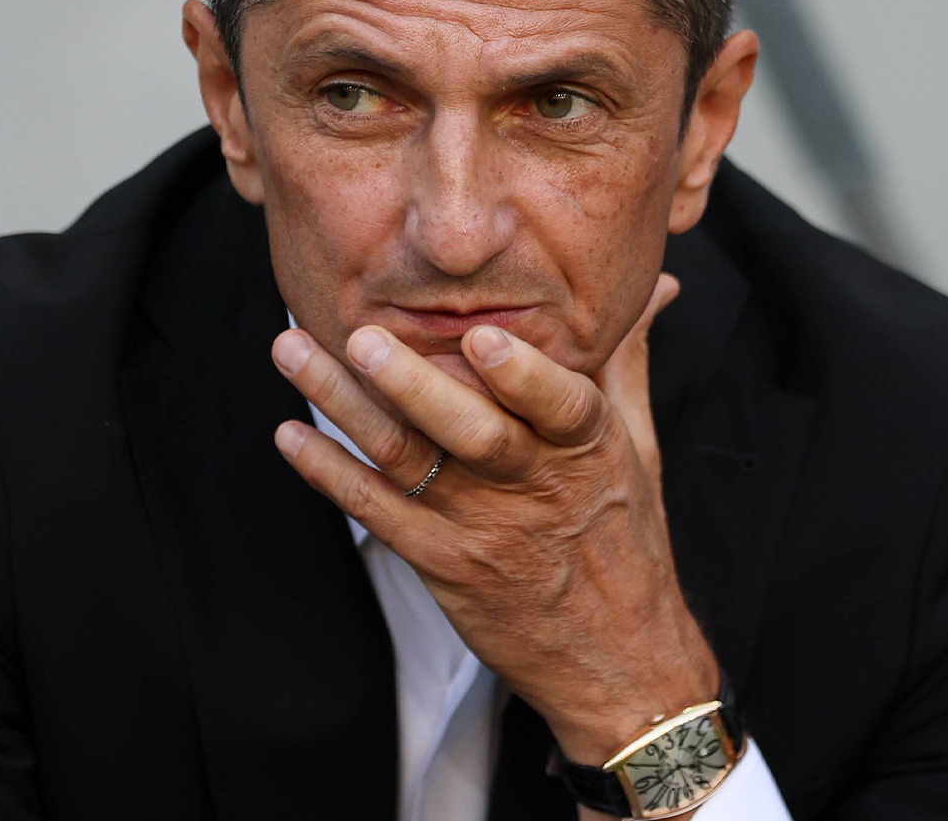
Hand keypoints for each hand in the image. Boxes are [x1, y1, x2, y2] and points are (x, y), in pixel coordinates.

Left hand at [272, 274, 717, 761]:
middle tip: (361, 338)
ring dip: (344, 405)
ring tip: (294, 352)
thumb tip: (656, 285)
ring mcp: (481, 527)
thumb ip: (626, 358)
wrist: (619, 661)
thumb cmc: (626, 536)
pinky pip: (378, 512)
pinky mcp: (442, 563)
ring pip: (408, 459)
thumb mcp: (639, 441)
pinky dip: (329, 472)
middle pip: (469, 431)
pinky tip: (291, 434)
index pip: (560, 406)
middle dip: (411, 382)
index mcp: (585, 447)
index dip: (521, 374)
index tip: (480, 336)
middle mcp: (531, 484)